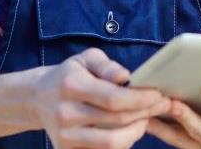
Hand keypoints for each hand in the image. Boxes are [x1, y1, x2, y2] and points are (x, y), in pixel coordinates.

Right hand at [32, 48, 171, 148]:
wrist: (37, 98)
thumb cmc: (70, 75)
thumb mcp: (86, 59)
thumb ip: (107, 66)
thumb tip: (126, 77)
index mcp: (71, 85)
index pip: (113, 98)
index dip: (140, 99)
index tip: (158, 94)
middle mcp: (65, 113)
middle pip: (116, 121)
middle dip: (145, 113)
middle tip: (163, 105)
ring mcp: (64, 136)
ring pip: (111, 143)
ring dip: (136, 132)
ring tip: (146, 118)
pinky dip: (121, 143)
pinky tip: (130, 129)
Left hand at [146, 86, 200, 148]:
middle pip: (198, 132)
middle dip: (184, 116)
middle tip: (170, 101)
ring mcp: (200, 148)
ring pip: (177, 137)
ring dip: (161, 124)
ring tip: (144, 110)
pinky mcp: (188, 146)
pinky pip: (168, 137)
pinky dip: (155, 126)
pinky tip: (139, 113)